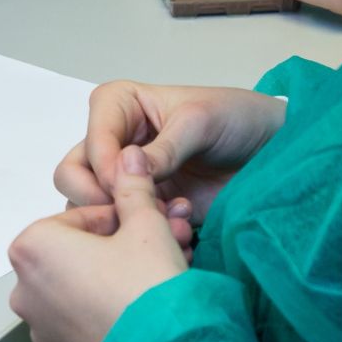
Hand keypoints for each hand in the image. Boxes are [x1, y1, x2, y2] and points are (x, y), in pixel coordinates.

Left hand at [9, 147, 187, 341]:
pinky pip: (86, 325)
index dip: (121, 217)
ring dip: (118, 279)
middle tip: (164, 244)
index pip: (80, 217)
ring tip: (161, 277)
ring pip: (83, 290)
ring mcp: (41, 329)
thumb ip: (133, 187)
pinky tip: (145, 311)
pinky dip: (110, 314)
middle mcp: (25, 290)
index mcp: (33, 248)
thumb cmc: (147, 285)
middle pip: (80, 255)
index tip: (149, 222)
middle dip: (123, 247)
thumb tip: (129, 158)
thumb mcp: (146, 224)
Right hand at [55, 78, 284, 222]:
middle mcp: (113, 142)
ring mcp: (123, 178)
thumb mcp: (201, 122)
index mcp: (118, 106)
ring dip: (121, 220)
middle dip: (97, 200)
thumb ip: (165, 148)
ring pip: (88, 208)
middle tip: (133, 213)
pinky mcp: (141, 206)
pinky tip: (178, 228)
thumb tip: (128, 170)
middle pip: (72, 176)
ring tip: (165, 220)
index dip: (104, 170)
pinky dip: (141, 235)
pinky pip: (119, 228)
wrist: (270, 150)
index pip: (90, 143)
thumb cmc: (237, 118)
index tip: (128, 188)